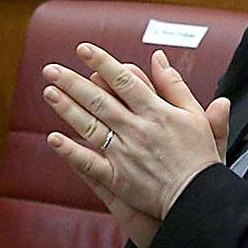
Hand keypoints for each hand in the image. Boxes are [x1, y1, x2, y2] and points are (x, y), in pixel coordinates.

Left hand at [44, 45, 231, 247]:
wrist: (199, 198)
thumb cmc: (198, 157)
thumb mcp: (194, 114)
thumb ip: (175, 85)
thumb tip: (158, 57)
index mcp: (156, 111)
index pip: (123, 80)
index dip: (102, 63)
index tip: (83, 49)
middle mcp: (137, 129)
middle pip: (99, 100)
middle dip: (73, 82)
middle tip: (52, 69)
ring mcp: (125, 153)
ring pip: (90, 126)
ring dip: (67, 109)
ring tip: (49, 92)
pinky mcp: (118, 178)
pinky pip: (89, 163)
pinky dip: (71, 152)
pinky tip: (54, 139)